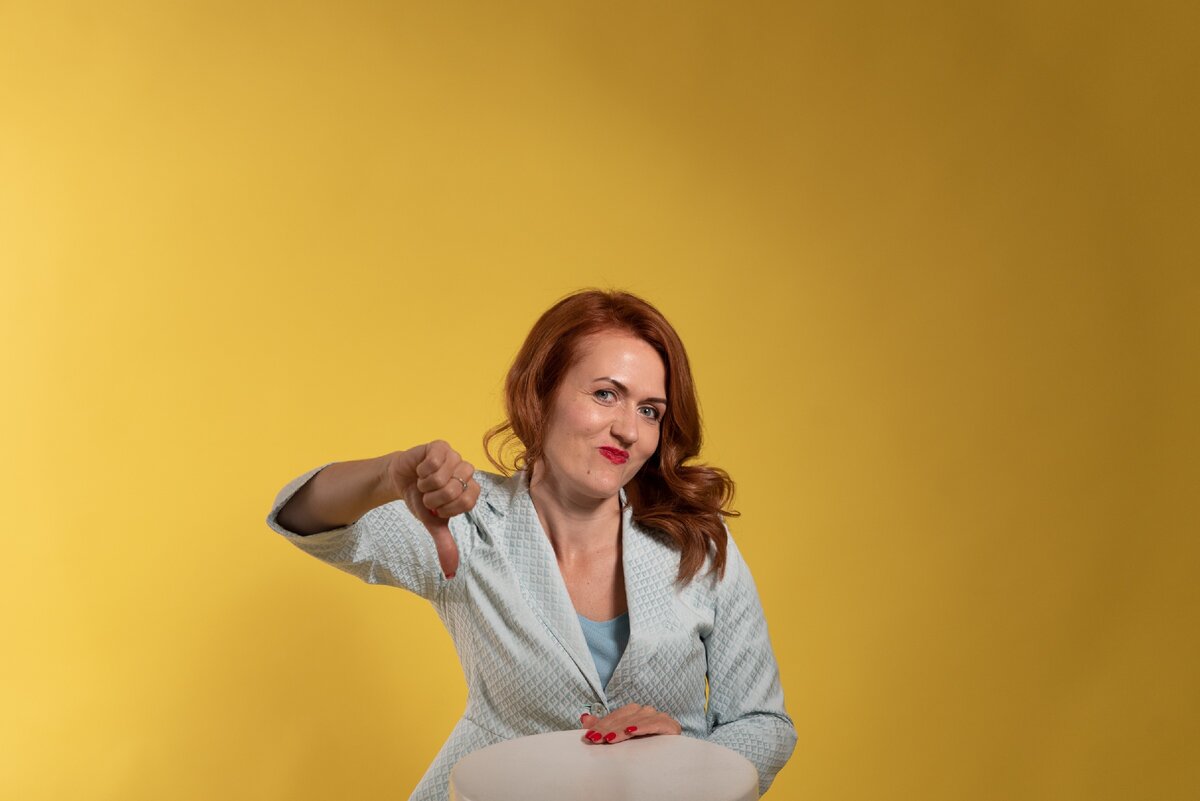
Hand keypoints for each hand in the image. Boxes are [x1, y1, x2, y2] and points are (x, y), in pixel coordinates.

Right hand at [386, 440, 478, 576]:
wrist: (400, 481)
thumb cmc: (420, 499)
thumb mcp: (432, 523)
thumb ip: (444, 543)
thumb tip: (450, 573)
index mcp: (470, 489)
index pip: (469, 501)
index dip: (448, 508)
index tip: (437, 508)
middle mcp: (466, 471)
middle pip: (455, 489)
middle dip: (434, 498)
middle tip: (427, 495)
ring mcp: (454, 456)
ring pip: (443, 476)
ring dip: (426, 484)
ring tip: (423, 482)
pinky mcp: (440, 446)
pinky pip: (434, 461)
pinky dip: (422, 470)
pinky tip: (421, 469)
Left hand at [579, 703, 681, 743]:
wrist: (671, 758)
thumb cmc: (644, 746)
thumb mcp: (620, 737)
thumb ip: (604, 727)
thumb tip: (584, 717)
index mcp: (634, 712)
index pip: (615, 716)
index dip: (601, 725)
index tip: (589, 736)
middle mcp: (645, 711)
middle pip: (624, 717)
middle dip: (608, 729)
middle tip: (596, 739)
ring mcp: (658, 716)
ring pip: (637, 719)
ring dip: (622, 728)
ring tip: (610, 738)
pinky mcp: (670, 725)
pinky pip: (656, 723)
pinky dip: (644, 726)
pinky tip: (633, 731)